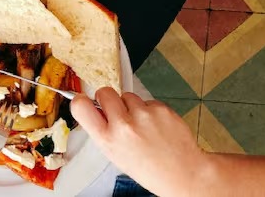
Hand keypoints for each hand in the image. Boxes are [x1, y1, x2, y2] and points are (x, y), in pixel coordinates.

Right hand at [72, 88, 211, 195]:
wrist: (184, 173)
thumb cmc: (149, 168)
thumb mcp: (116, 155)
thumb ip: (104, 131)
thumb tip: (95, 108)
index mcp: (108, 140)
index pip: (81, 106)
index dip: (81, 101)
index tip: (84, 101)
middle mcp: (124, 125)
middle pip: (105, 92)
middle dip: (108, 99)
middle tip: (118, 112)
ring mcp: (144, 115)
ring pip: (128, 96)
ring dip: (132, 106)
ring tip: (143, 125)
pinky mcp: (161, 109)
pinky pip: (148, 101)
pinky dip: (150, 110)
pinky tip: (157, 126)